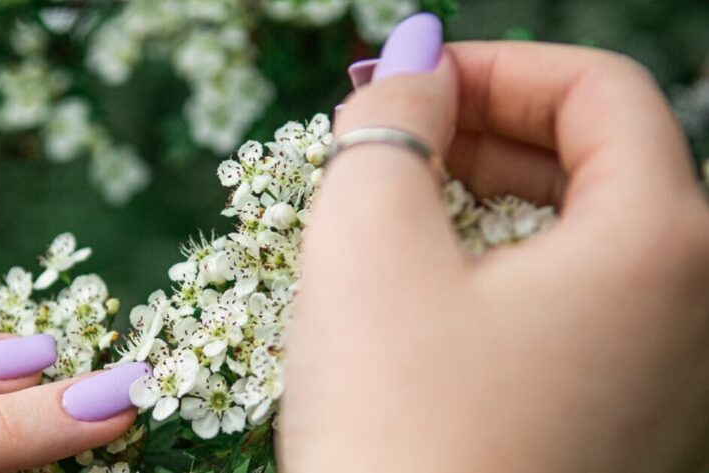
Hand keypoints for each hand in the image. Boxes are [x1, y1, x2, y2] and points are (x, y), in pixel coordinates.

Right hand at [281, 14, 708, 472]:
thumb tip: (411, 59)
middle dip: (485, 132)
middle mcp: (699, 312)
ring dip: (490, 202)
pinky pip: (579, 311)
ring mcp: (673, 382)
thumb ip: (389, 122)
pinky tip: (432, 296)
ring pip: (587, 241)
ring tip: (397, 213)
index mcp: (664, 245)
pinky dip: (508, 275)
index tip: (406, 81)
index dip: (493, 65)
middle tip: (387, 140)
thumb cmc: (395, 427)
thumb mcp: (366, 242)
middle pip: (601, 162)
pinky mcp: (629, 430)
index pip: (598, 89)